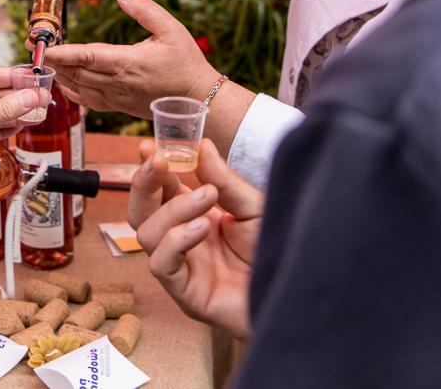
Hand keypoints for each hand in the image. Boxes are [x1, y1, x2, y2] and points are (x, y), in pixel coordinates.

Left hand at [45, 0, 217, 117]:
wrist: (198, 100)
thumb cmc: (186, 63)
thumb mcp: (172, 29)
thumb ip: (144, 10)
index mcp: (127, 62)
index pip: (88, 56)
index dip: (64, 52)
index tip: (45, 47)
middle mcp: (117, 82)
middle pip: (75, 71)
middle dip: (52, 59)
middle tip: (32, 46)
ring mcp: (115, 97)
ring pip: (78, 86)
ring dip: (58, 73)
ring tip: (42, 59)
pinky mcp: (117, 106)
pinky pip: (87, 100)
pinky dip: (71, 91)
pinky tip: (62, 82)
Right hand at [127, 139, 262, 338]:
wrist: (301, 295)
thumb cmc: (278, 254)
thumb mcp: (254, 208)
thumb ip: (226, 181)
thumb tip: (203, 146)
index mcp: (192, 217)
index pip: (158, 190)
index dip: (149, 168)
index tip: (148, 146)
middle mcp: (180, 241)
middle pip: (139, 211)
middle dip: (143, 183)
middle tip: (157, 160)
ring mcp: (181, 268)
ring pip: (146, 233)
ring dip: (172, 208)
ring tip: (208, 196)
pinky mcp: (185, 294)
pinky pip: (162, 264)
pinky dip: (176, 240)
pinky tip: (203, 227)